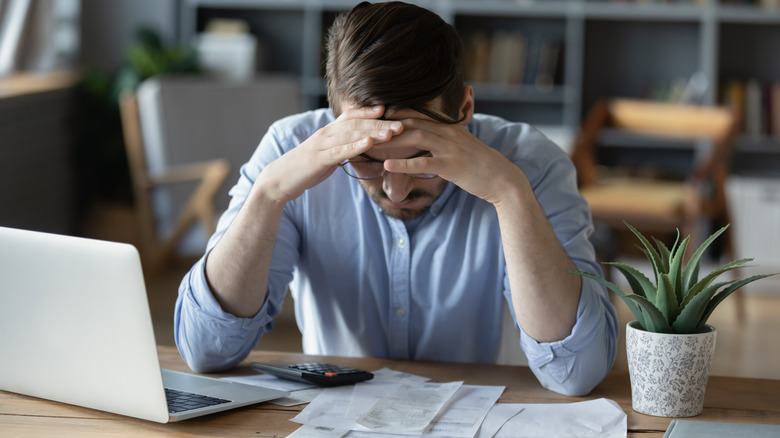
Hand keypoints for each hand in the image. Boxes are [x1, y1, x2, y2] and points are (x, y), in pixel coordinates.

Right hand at [257, 105, 403, 202]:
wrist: (279, 180)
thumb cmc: (304, 169)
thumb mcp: (326, 156)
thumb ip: (341, 149)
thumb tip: (356, 149)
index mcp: (328, 133)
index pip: (350, 117)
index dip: (369, 112)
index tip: (388, 109)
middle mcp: (326, 134)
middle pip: (357, 124)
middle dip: (380, 123)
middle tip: (402, 123)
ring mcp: (322, 145)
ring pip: (351, 134)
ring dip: (374, 132)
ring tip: (393, 132)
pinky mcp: (319, 158)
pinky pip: (340, 150)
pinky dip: (356, 145)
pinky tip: (370, 143)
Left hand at [381, 118, 527, 204]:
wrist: (502, 179)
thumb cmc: (480, 165)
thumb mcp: (463, 146)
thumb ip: (446, 139)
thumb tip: (430, 138)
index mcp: (450, 127)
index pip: (418, 115)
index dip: (396, 114)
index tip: (377, 117)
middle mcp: (449, 133)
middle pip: (413, 123)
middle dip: (389, 125)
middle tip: (367, 128)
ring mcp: (450, 149)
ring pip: (416, 138)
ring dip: (392, 140)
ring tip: (371, 143)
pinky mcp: (451, 166)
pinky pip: (424, 163)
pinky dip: (404, 164)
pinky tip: (387, 166)